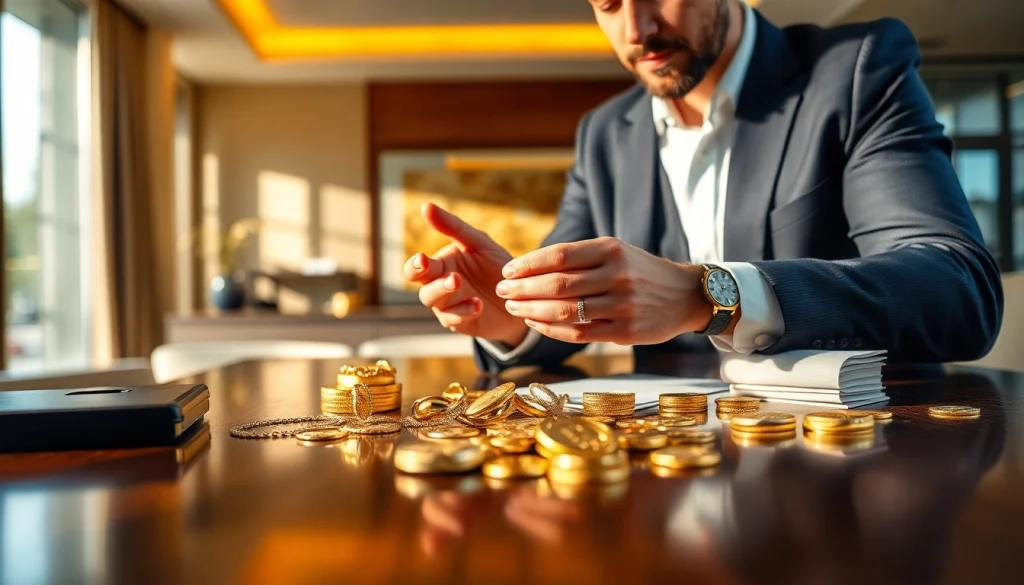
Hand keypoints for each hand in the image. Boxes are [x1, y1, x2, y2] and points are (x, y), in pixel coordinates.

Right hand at [404, 203, 529, 346]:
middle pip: (423, 288)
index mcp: (440, 267)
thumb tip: (426, 206)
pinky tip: (477, 303)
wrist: (522, 293)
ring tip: (459, 282)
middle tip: (451, 276)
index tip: (423, 259)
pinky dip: (464, 310)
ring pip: (435, 304)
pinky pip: (455, 319)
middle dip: (432, 283)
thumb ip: (453, 227)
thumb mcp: (478, 243)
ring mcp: (449, 307)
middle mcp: (439, 288)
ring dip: (445, 294)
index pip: (416, 268)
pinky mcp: (462, 322)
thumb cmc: (495, 266)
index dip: (415, 265)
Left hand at [495, 237, 718, 344]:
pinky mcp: (625, 331)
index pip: (559, 255)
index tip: (506, 271)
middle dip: (523, 289)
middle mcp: (617, 276)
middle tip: (502, 292)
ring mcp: (622, 305)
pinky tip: (536, 323)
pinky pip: (580, 333)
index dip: (528, 265)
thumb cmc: (638, 271)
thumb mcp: (615, 251)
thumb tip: (528, 267)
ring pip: (566, 311)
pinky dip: (552, 329)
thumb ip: (578, 257)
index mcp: (611, 250)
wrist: (684, 295)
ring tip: (514, 308)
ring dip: (533, 311)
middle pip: (558, 284)